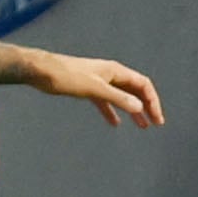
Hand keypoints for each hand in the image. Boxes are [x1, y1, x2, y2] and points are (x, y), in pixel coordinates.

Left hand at [22, 51, 162, 126]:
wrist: (41, 70)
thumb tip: (139, 107)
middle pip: (135, 91)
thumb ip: (117, 98)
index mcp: (116, 71)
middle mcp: (111, 75)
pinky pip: (106, 101)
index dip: (153, 101)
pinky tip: (115, 123)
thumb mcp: (94, 88)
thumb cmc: (67, 76)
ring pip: (122, 97)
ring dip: (133, 111)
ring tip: (142, 125)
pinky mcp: (88, 88)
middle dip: (147, 107)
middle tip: (155, 123)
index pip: (143, 85)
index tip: (156, 118)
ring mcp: (100, 81)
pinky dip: (112, 111)